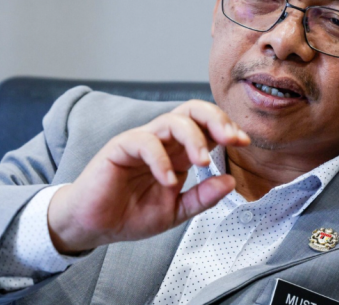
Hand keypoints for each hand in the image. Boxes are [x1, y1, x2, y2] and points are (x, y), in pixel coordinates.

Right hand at [47, 100, 250, 254]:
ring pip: (172, 120)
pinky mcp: (120, 147)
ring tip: (202, 162)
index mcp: (177, 152)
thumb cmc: (130, 214)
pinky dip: (161, 160)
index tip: (244, 142)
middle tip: (232, 138)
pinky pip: (145, 142)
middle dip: (216, 118)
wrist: (94, 226)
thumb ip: (202, 197)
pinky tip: (168, 181)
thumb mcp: (175, 212)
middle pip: (192, 111)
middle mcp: (162, 141)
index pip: (205, 127)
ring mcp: (141, 141)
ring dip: (193, 138)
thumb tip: (230, 181)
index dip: (226, 129)